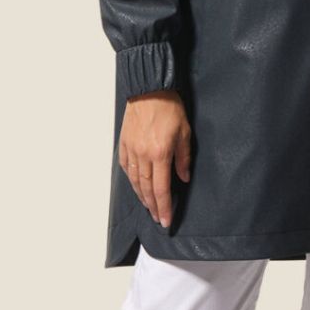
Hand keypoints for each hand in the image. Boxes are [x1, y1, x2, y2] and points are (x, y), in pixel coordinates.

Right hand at [119, 89, 191, 228]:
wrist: (150, 89)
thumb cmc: (169, 107)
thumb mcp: (184, 132)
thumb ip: (183, 158)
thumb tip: (183, 177)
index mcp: (160, 153)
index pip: (161, 188)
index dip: (164, 207)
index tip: (165, 220)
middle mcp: (143, 155)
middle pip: (147, 188)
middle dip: (153, 206)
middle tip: (157, 218)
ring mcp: (132, 149)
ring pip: (135, 180)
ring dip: (142, 196)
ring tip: (148, 206)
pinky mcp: (125, 143)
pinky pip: (127, 167)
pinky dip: (131, 179)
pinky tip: (136, 185)